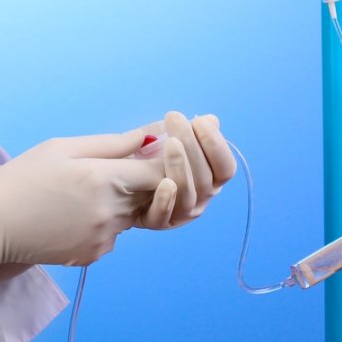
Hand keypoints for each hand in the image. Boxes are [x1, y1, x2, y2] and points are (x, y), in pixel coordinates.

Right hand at [0, 129, 165, 265]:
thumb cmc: (21, 179)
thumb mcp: (61, 148)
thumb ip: (111, 143)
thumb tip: (148, 136)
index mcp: (104, 178)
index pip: (160, 171)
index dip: (159, 162)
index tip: (146, 156)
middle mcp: (111, 212)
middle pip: (150, 195)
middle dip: (139, 182)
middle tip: (103, 174)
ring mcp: (103, 238)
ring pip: (130, 215)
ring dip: (118, 203)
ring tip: (78, 195)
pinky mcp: (93, 255)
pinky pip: (112, 235)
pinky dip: (101, 224)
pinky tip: (70, 216)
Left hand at [138, 111, 236, 229]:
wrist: (116, 179)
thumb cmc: (145, 156)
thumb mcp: (165, 138)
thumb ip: (188, 131)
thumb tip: (211, 120)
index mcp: (208, 178)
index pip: (225, 168)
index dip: (217, 146)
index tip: (200, 121)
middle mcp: (199, 198)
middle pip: (206, 179)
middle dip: (193, 146)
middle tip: (175, 120)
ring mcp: (179, 212)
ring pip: (187, 195)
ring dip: (181, 167)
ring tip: (170, 142)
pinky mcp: (155, 222)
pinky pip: (163, 216)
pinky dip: (166, 200)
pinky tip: (164, 182)